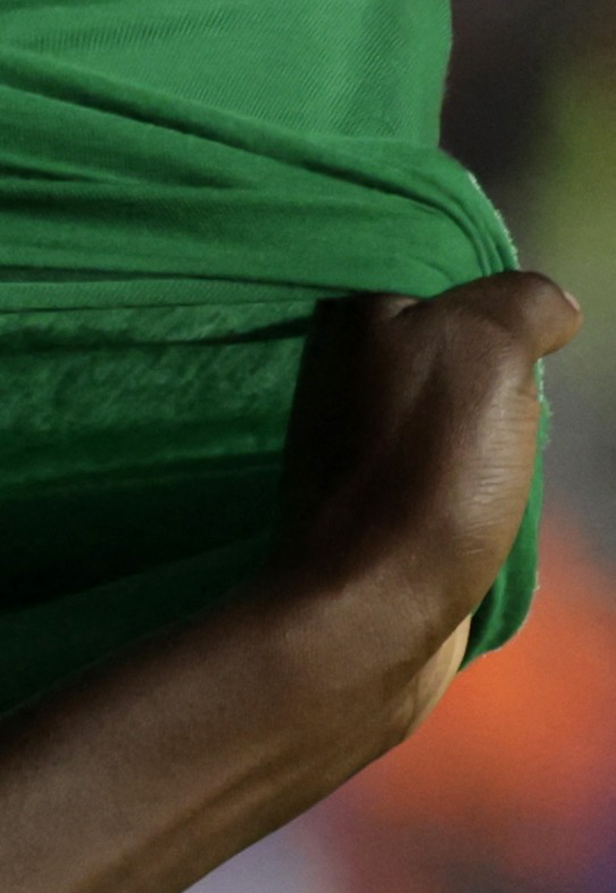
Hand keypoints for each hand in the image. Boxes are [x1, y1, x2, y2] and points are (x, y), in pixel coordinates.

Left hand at [273, 268, 579, 755]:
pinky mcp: (375, 511)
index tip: (527, 355)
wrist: (375, 612)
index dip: (506, 314)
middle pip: (467, 352)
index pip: (453, 281)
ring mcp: (354, 450)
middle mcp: (338, 379)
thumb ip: (523, 300)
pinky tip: (489, 504)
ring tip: (498, 466)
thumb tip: (553, 311)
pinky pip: (452, 475)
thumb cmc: (427, 473)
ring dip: (498, 437)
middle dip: (509, 379)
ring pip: (464, 415)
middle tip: (509, 418)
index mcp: (351, 323)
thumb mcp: (488, 342)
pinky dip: (482, 486)